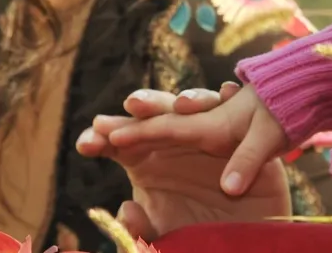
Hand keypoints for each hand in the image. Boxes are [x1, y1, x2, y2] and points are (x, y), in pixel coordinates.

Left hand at [76, 85, 290, 241]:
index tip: (88, 143)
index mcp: (146, 159)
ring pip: (197, 105)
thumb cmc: (195, 235)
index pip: (120, 141)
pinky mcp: (241, 135)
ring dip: (191, 99)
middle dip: (144, 107)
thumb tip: (126, 209)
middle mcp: (174, 140)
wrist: (243, 241)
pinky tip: (227, 93)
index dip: (103, 138)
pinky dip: (232, 98)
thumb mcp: (164, 239)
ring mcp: (208, 132)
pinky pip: (238, 111)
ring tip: (181, 105)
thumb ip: (141, 230)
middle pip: (157, 115)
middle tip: (131, 105)